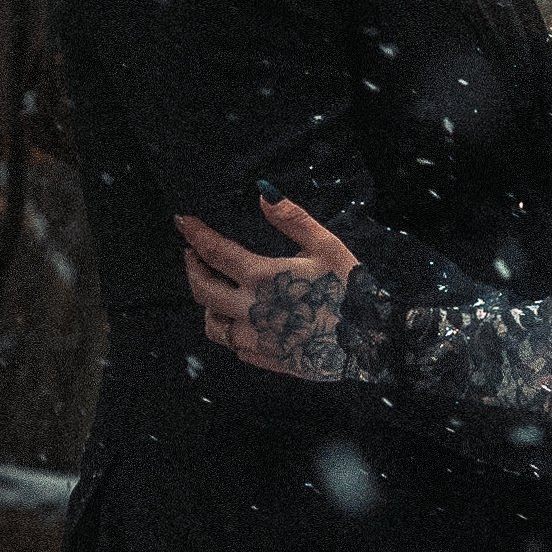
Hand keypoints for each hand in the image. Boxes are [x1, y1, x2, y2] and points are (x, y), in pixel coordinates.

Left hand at [179, 187, 363, 382]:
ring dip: (208, 303)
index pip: (215, 252)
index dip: (195, 234)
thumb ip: (293, 219)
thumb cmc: (350, 290)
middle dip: (192, 267)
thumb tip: (263, 193)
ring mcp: (255, 339)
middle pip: (202, 289)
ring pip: (212, 324)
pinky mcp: (265, 359)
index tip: (183, 222)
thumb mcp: (327, 246)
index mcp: (263, 277)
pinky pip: (234, 345)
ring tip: (218, 289)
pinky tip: (244, 319)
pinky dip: (231, 329)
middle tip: (192, 254)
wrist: (369, 344)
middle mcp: (251, 310)